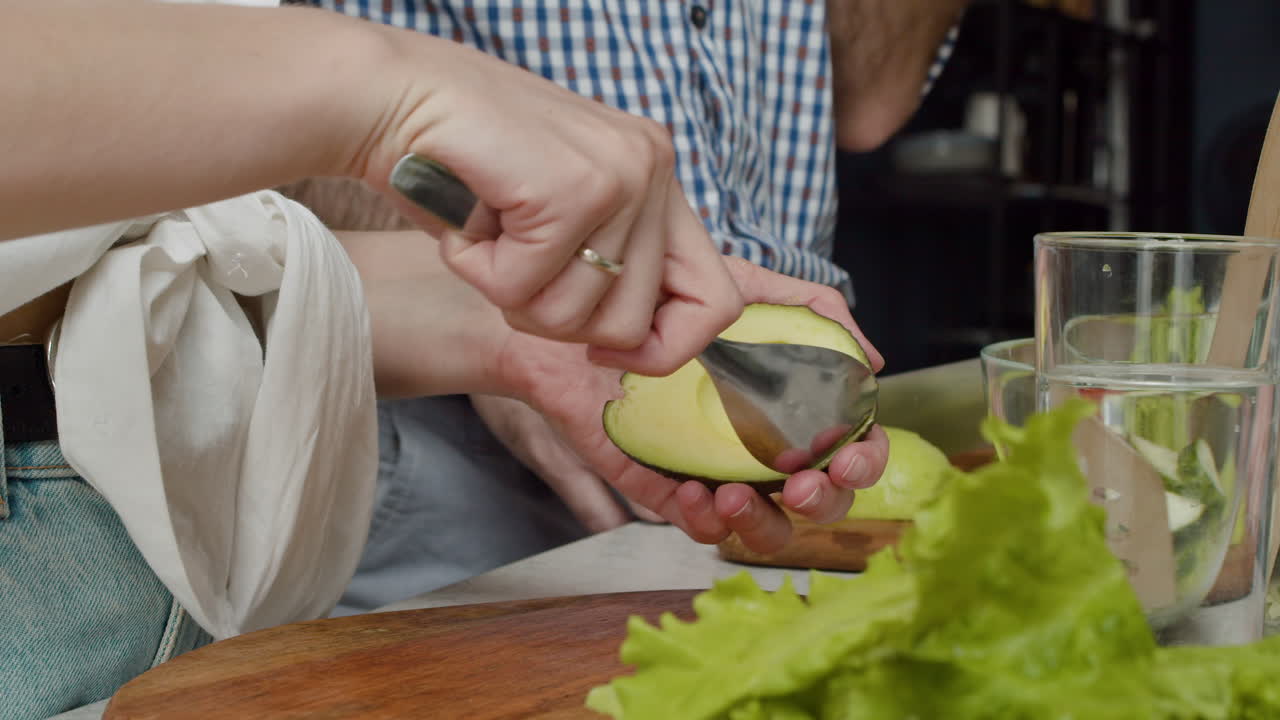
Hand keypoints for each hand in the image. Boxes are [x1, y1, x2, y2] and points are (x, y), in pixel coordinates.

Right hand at [356, 27, 742, 376]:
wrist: (393, 96)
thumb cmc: (462, 164)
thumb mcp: (559, 213)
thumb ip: (607, 258)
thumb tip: (637, 344)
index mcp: (657, 175)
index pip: (716, 299)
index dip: (665, 348)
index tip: (600, 348)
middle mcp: (654, 169)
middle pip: (633, 325)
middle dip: (556, 322)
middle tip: (511, 268)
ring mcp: (623, 176)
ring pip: (578, 318)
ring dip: (512, 295)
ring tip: (488, 233)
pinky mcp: (575, 189)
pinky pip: (525, 291)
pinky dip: (479, 273)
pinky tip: (468, 222)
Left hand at [496, 256, 889, 553]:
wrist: (583, 308)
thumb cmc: (665, 295)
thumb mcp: (743, 288)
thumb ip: (812, 311)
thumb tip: (872, 358)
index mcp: (789, 405)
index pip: (847, 447)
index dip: (861, 462)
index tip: (845, 458)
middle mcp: (758, 444)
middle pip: (817, 500)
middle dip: (821, 503)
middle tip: (800, 487)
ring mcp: (712, 469)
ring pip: (760, 528)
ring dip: (760, 525)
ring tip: (733, 495)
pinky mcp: (660, 484)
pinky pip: (692, 524)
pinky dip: (702, 522)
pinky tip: (694, 493)